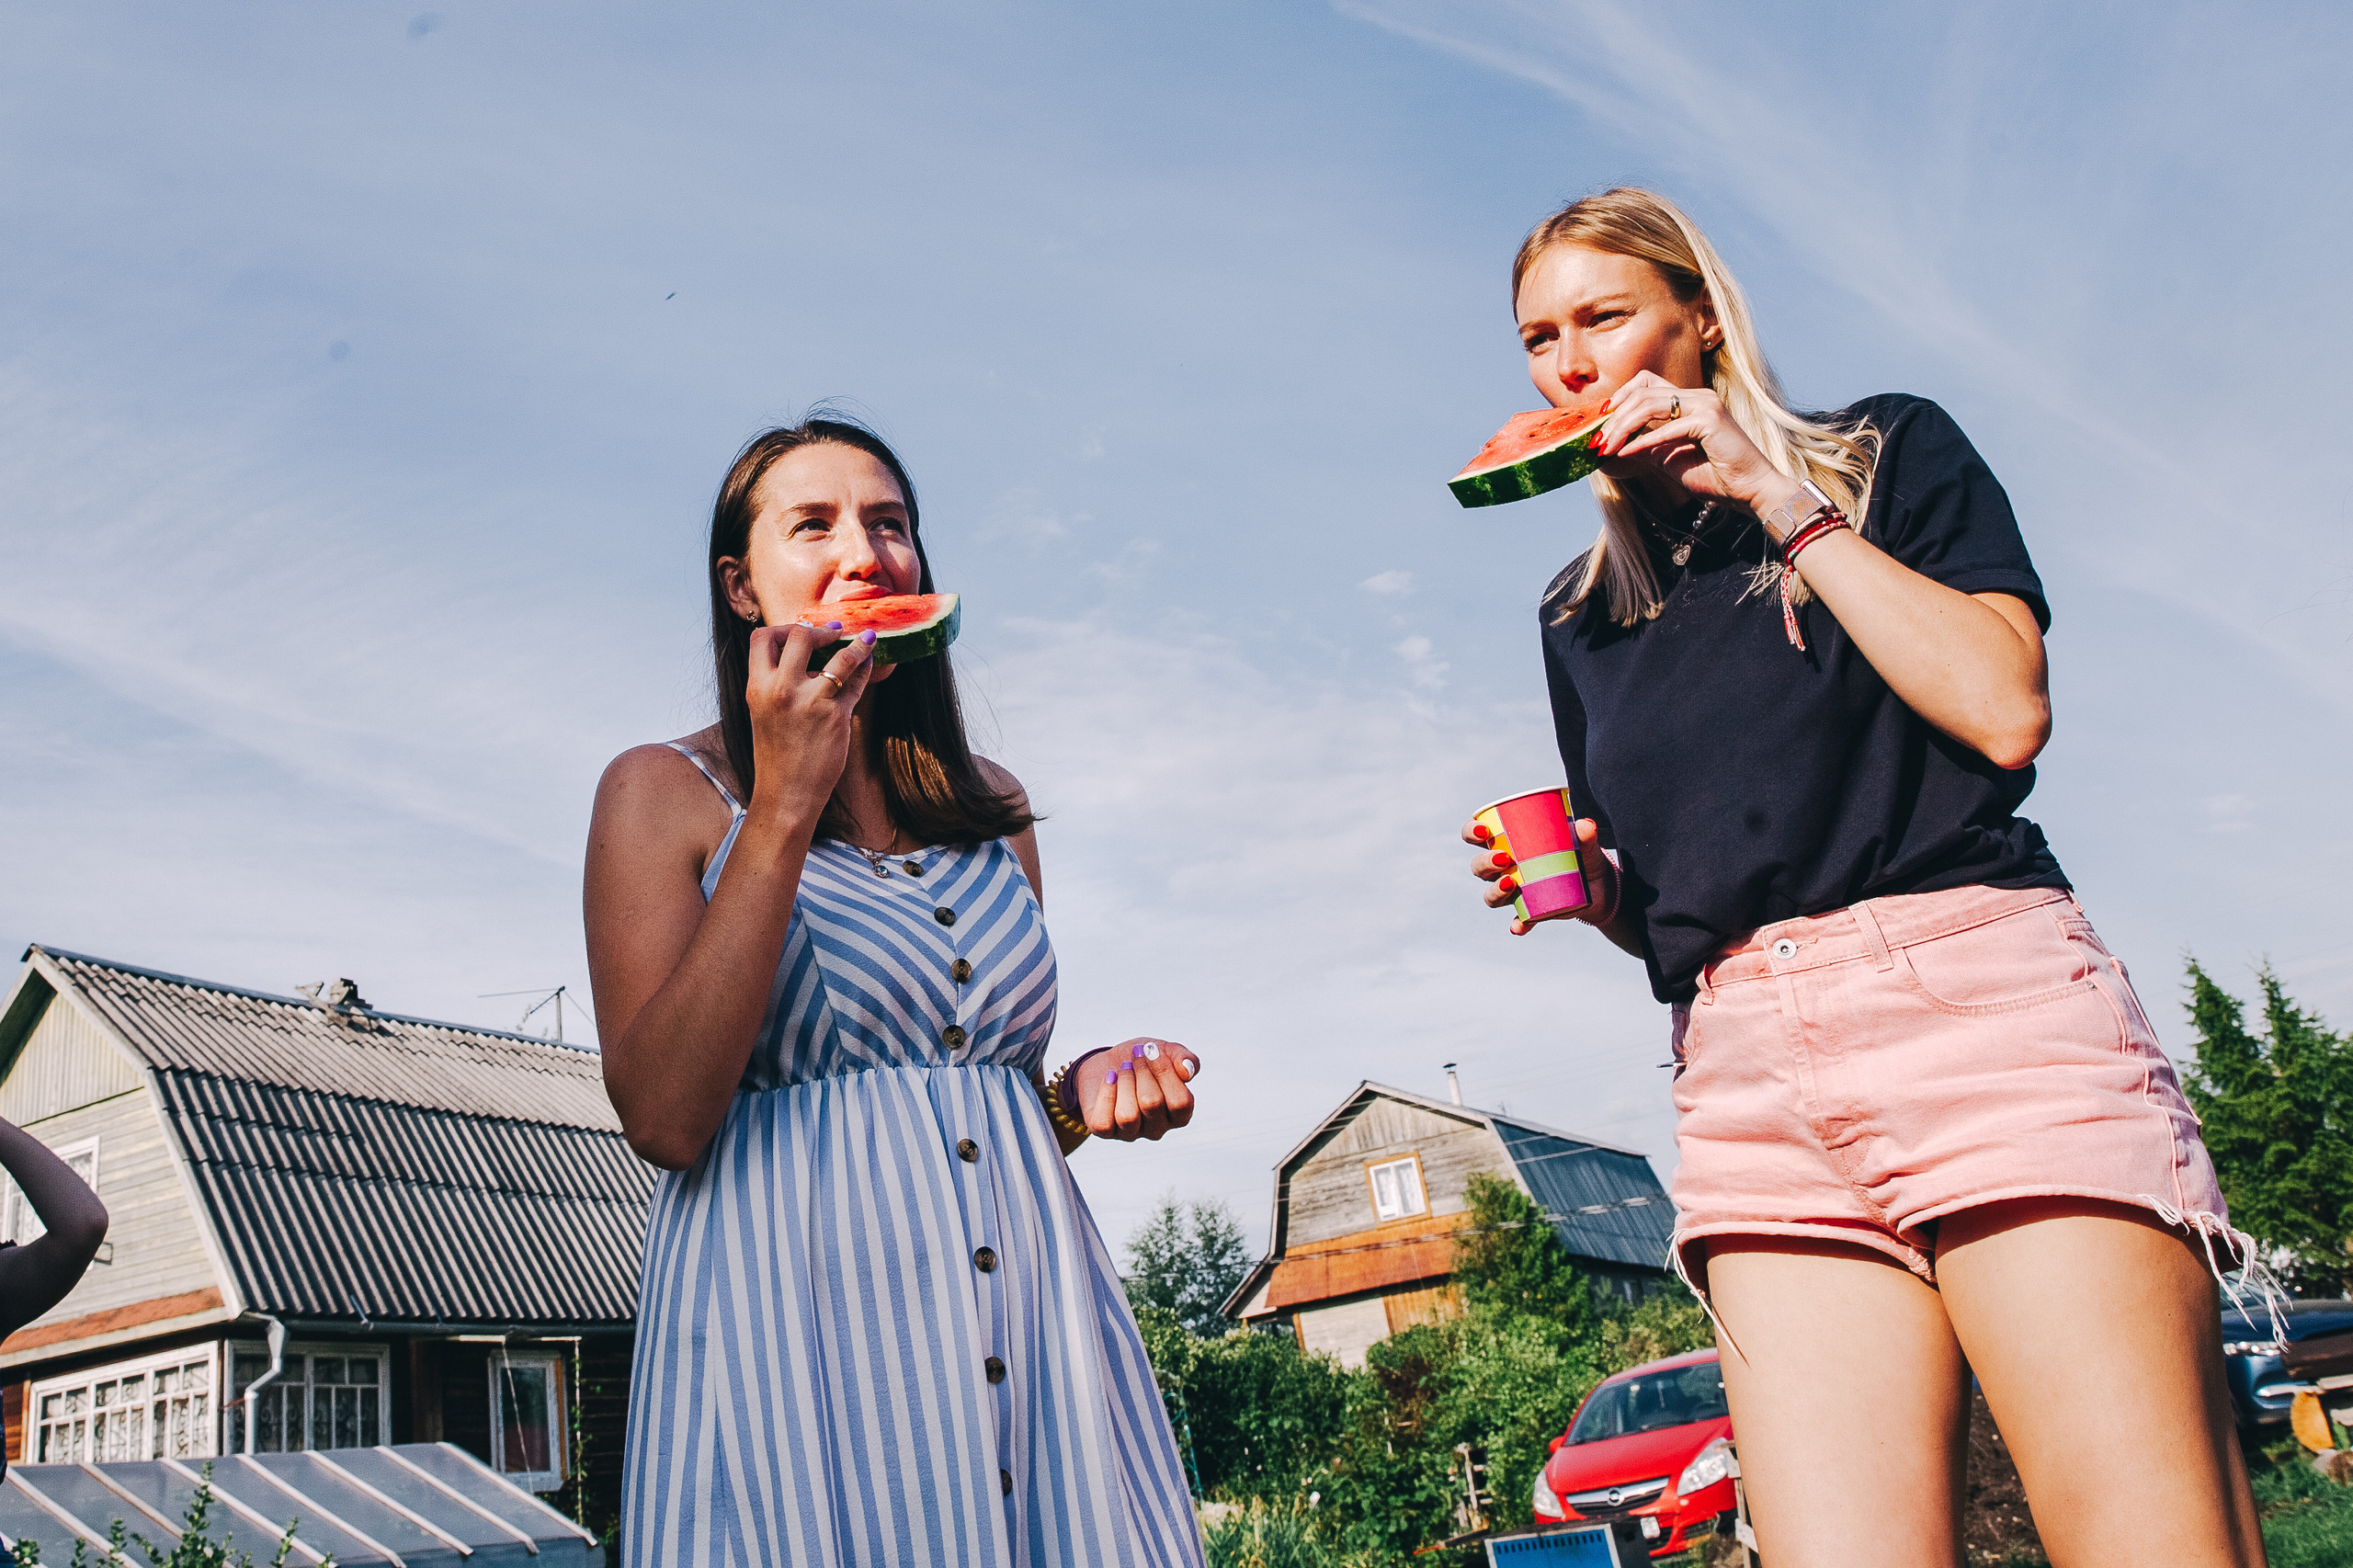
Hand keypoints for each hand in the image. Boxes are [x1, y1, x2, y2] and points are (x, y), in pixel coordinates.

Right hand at [745, 622, 876, 825]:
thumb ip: (777, 682)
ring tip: (867, 639)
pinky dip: (864, 668)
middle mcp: (781, 690)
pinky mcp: (836, 717)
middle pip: (800, 636)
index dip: (783, 628)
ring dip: (857, 644)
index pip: (762, 637)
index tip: (801, 632)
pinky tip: (868, 662)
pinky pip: (855, 683)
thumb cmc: (776, 753)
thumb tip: (801, 653)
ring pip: (840, 656)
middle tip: (833, 633)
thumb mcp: (763, 711)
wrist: (786, 793)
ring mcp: (811, 702)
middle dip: (819, 629)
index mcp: (757, 687)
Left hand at [1078, 1039, 1199, 1140]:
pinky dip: (1106, 1094)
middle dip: (1142, 1071)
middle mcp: (1157, 1129)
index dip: (1165, 1072)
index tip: (1152, 1049)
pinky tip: (1109, 1078)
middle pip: (1152, 1104)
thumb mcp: (1166, 1052)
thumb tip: (1187, 1071)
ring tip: (1123, 1068)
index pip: (1181, 1102)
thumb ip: (1184, 1059)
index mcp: (1179, 1115)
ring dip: (1124, 1082)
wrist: (1107, 1063)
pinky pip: (1104, 1121)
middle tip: (1135, 1055)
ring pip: (1128, 1116)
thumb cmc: (1142, 1060)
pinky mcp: (1105, 1131)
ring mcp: (1131, 1133)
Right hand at [1463, 815, 1618, 936]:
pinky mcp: (1530, 913)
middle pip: (1479, 867)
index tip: (1483, 831)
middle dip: (1484, 863)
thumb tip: (1586, 825)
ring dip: (1494, 891)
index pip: (1477, 835)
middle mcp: (1505, 869)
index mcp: (1508, 843)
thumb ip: (1585, 833)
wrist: (1599, 884)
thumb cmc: (1581, 854)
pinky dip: (1518, 925)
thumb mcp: (1584, 842)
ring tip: (1510, 884)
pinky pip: (1519, 921)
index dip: (1471, 832)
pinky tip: (1519, 926)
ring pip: (1491, 895)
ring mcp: (1515, 892)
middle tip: (1504, 858)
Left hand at [1587, 371, 1798, 519]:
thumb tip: (1612, 444)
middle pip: (1641, 392)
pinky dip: (1642, 441)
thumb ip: (1645, 446)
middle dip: (1613, 418)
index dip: (1619, 398)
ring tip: (1606, 448)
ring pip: (1648, 404)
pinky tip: (1626, 454)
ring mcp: (1705, 404)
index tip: (1599, 422)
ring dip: (1621, 427)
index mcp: (1689, 400)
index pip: (1645, 383)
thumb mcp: (1668, 458)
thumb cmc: (1714, 476)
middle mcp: (1697, 396)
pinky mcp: (1710, 420)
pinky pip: (1666, 428)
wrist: (1749, 491)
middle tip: (1596, 441)